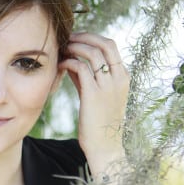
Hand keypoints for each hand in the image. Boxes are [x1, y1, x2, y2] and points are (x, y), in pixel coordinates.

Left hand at [58, 32, 129, 174]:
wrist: (105, 148)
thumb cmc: (98, 123)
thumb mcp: (95, 96)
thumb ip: (86, 77)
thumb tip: (72, 61)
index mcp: (123, 77)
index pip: (110, 46)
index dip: (92, 38)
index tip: (76, 39)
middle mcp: (119, 78)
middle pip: (104, 43)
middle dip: (84, 37)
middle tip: (68, 38)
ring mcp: (108, 86)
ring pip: (92, 53)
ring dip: (75, 47)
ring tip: (62, 49)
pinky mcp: (94, 94)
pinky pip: (81, 68)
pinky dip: (69, 62)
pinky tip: (60, 65)